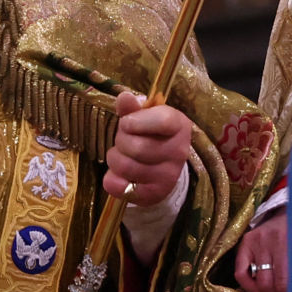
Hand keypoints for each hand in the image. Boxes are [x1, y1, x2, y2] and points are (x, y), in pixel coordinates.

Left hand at [103, 92, 190, 207]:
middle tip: (124, 140)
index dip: (135, 121)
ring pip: (125, 166)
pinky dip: (112, 178)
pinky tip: (119, 174)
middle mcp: (179, 152)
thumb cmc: (151, 134)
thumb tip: (124, 97)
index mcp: (179, 125)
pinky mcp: (153, 195)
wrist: (164, 167)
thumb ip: (132, 107)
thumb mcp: (145, 116)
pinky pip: (119, 187)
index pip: (161, 121)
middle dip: (120, 140)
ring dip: (114, 158)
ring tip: (122, 155)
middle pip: (136, 146)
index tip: (128, 122)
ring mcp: (168, 176)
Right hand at [235, 210, 286, 291]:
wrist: (288, 210)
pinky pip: (240, 273)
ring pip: (258, 282)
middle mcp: (270, 240)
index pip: (285, 282)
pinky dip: (248, 287)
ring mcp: (256, 240)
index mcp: (289, 242)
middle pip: (271, 285)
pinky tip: (258, 291)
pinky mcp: (245, 242)